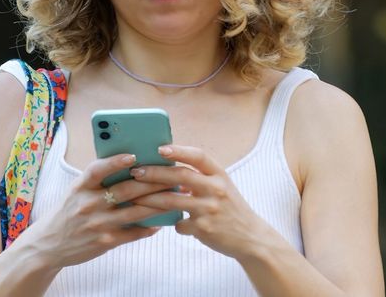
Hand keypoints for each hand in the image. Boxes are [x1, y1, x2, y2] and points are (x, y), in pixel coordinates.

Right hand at [28, 153, 173, 268]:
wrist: (48, 246)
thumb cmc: (68, 212)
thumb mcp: (76, 191)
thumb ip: (97, 180)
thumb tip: (131, 163)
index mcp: (81, 187)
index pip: (98, 169)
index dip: (115, 162)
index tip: (134, 155)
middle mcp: (89, 204)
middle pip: (126, 190)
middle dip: (153, 182)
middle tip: (173, 176)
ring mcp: (98, 224)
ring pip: (135, 212)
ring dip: (158, 204)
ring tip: (175, 196)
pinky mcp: (105, 242)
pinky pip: (133, 233)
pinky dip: (148, 227)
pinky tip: (161, 222)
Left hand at [128, 145, 273, 258]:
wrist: (250, 237)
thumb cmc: (231, 209)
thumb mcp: (221, 187)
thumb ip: (200, 178)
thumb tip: (169, 171)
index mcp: (220, 175)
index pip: (198, 156)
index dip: (179, 151)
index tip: (160, 149)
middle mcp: (216, 189)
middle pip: (180, 175)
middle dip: (154, 173)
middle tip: (136, 172)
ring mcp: (209, 209)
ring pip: (172, 200)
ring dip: (150, 199)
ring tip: (135, 198)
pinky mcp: (204, 229)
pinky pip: (179, 224)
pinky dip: (173, 224)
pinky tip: (170, 225)